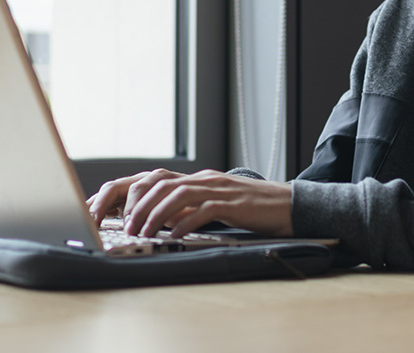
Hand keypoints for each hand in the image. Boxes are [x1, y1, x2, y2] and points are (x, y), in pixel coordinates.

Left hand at [87, 169, 293, 238]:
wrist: (289, 205)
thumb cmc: (254, 209)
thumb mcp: (219, 205)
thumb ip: (195, 208)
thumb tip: (166, 222)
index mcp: (202, 179)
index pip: (160, 180)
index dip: (138, 196)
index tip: (124, 216)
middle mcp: (207, 180)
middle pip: (164, 185)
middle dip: (141, 206)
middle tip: (128, 226)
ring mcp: (220, 189)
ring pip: (179, 194)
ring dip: (157, 214)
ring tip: (144, 232)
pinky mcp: (233, 203)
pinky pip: (203, 210)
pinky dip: (185, 222)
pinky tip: (174, 235)